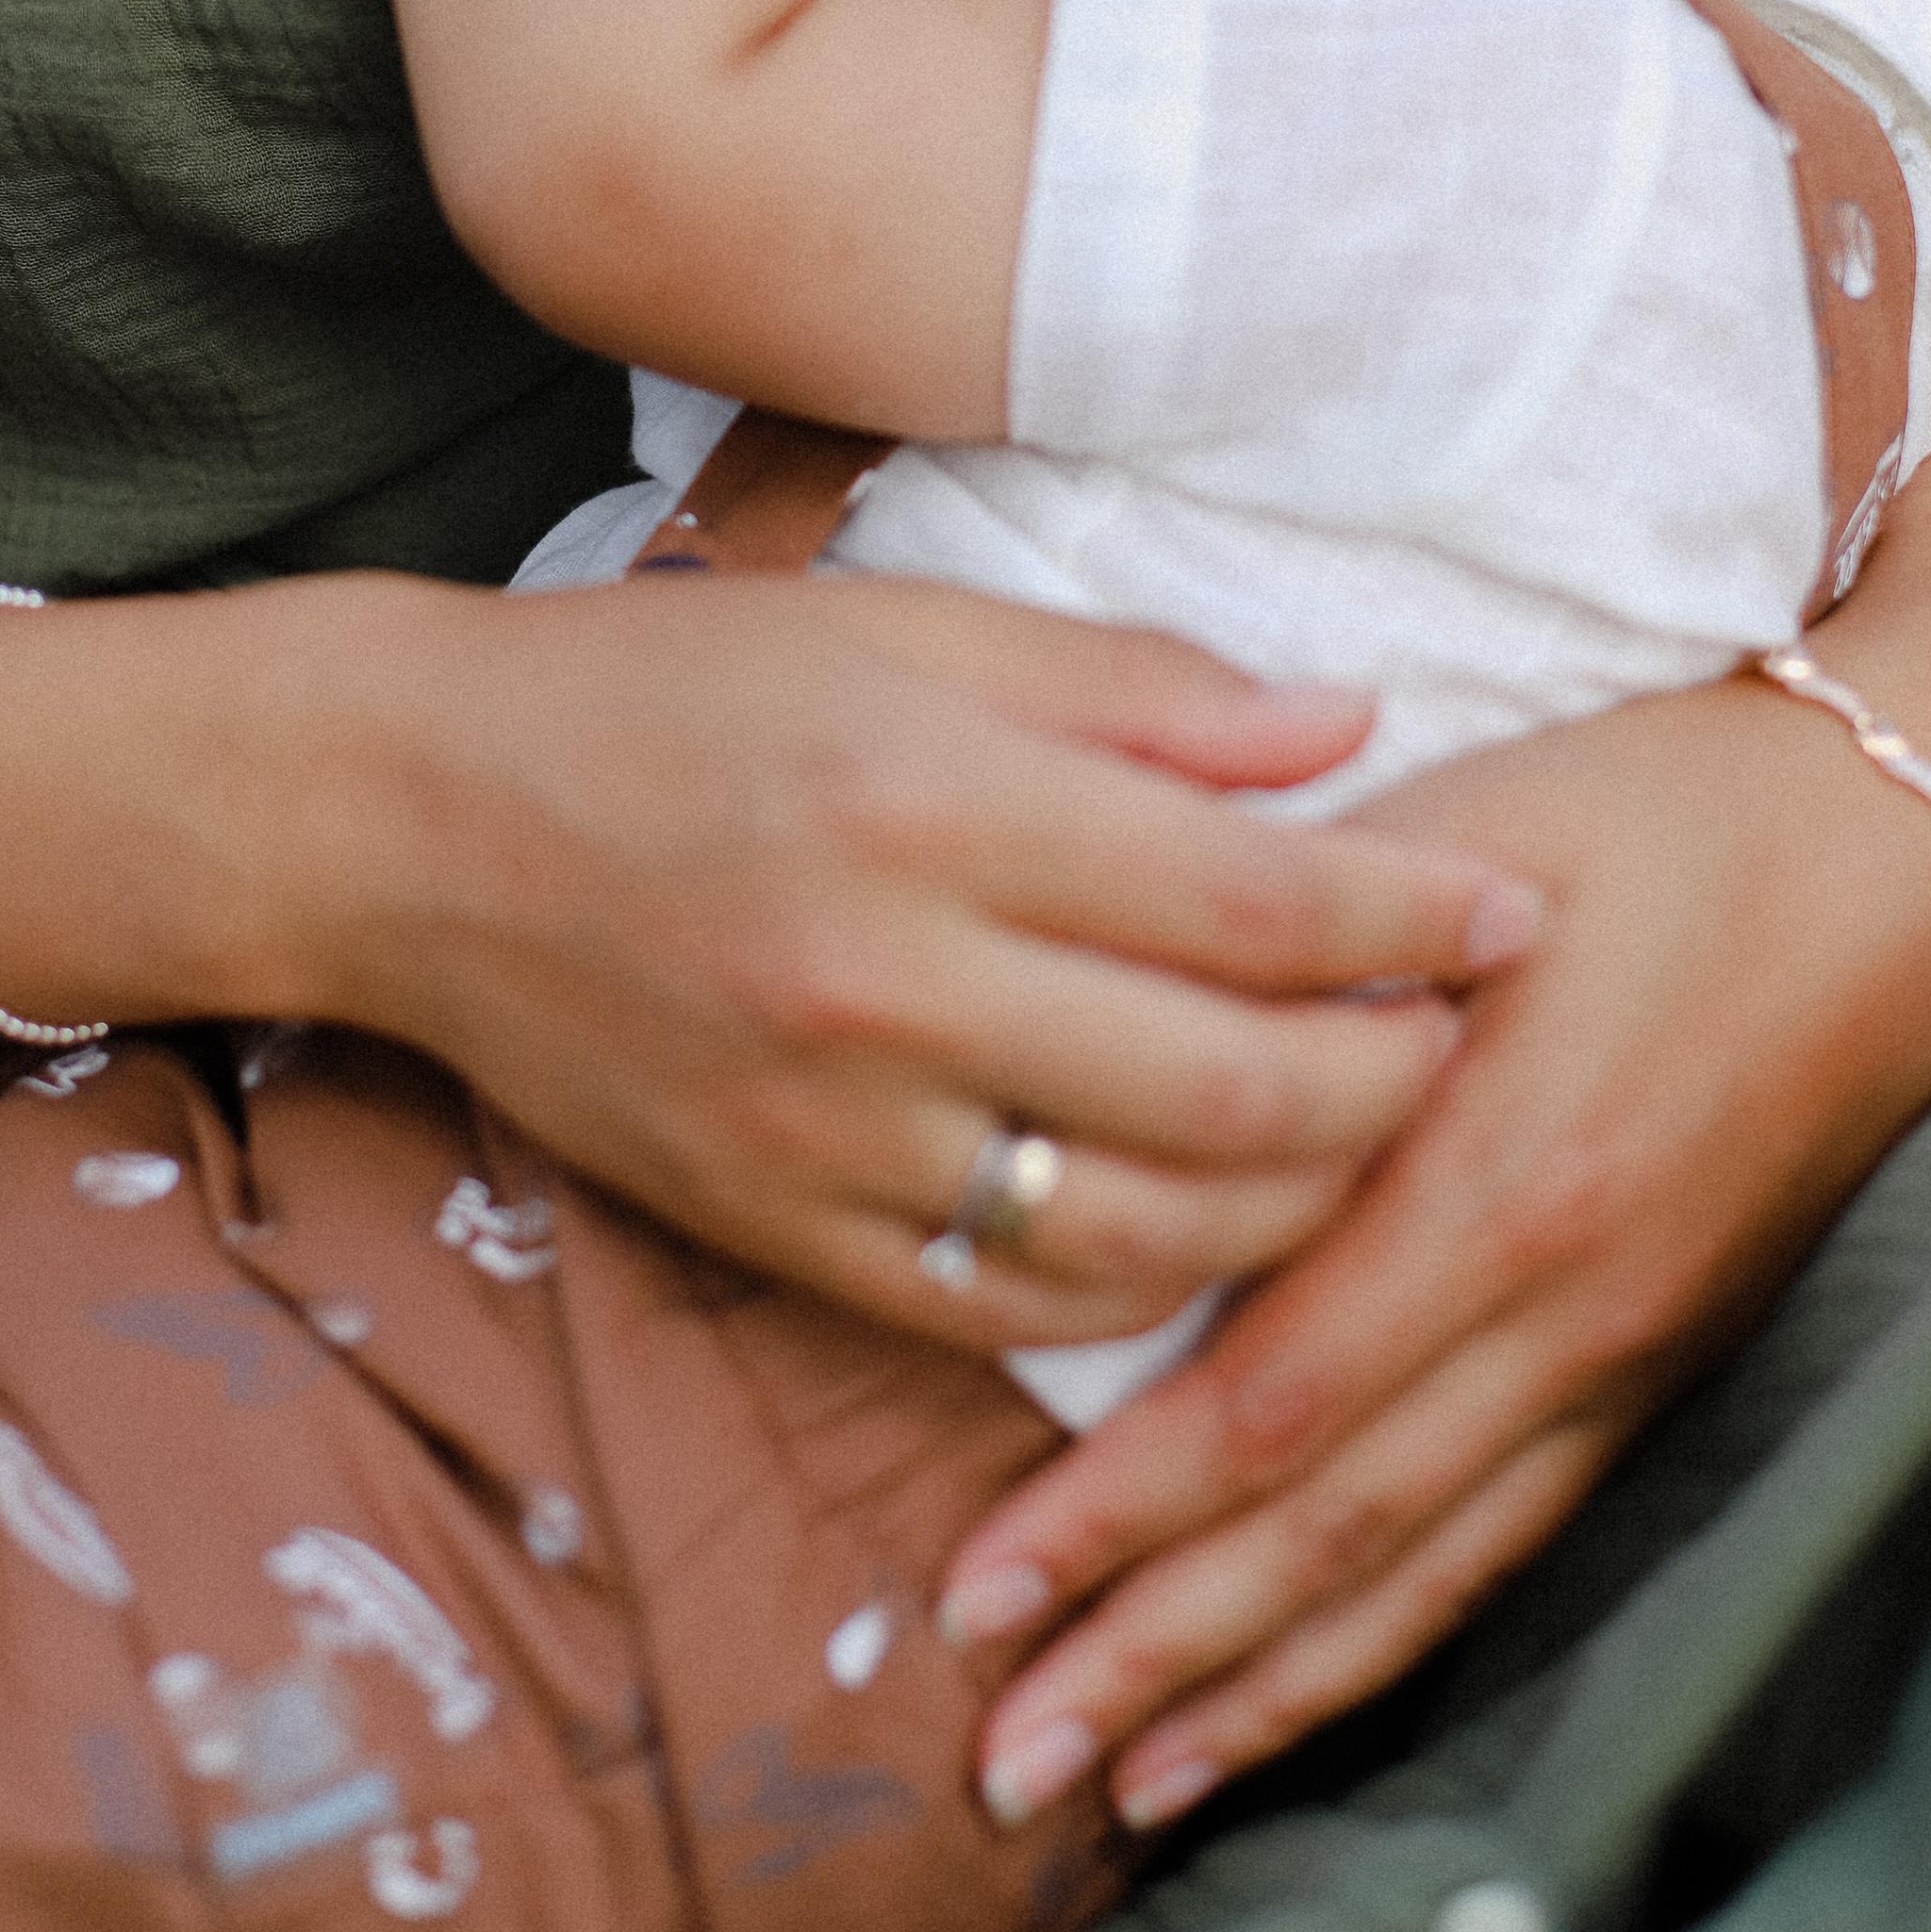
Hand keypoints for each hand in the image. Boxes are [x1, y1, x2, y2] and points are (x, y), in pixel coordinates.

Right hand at [265, 564, 1545, 1349]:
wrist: (415, 820)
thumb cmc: (674, 688)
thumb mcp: (904, 626)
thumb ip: (1136, 687)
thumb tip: (1352, 728)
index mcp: (935, 802)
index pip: (1253, 903)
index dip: (1417, 917)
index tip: (1516, 904)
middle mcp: (889, 983)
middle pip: (1234, 1096)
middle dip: (1395, 1079)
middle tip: (1462, 1033)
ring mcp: (829, 1133)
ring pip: (1146, 1241)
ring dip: (1298, 1210)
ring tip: (1359, 1133)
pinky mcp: (777, 1229)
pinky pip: (1006, 1305)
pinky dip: (1138, 1287)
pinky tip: (1204, 1222)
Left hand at [938, 418, 1930, 1828]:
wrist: (1881, 862)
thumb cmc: (1648, 820)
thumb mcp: (1454, 841)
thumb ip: (1288, 949)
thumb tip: (1112, 1024)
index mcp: (1498, 1170)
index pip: (1276, 1394)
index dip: (1122, 1509)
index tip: (981, 1578)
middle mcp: (1560, 1302)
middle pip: (1326, 1523)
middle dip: (1148, 1644)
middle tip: (1001, 1748)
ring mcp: (1612, 1355)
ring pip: (1411, 1569)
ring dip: (1252, 1685)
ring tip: (1111, 1773)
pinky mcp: (1643, 1374)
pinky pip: (1500, 1547)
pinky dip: (1385, 1644)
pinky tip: (1293, 1701)